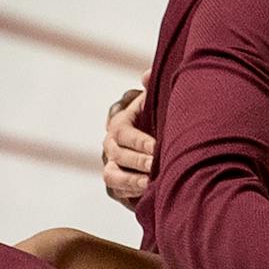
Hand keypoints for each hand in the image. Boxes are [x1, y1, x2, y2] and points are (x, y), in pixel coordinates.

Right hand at [104, 72, 155, 208]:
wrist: (156, 142)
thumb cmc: (158, 119)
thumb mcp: (156, 103)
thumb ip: (152, 88)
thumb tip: (146, 75)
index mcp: (119, 124)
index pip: (124, 133)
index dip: (140, 141)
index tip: (157, 148)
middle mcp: (110, 145)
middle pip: (118, 155)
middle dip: (138, 161)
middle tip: (157, 166)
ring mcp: (111, 165)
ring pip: (111, 175)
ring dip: (130, 180)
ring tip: (150, 183)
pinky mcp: (115, 185)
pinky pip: (116, 191)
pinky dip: (131, 193)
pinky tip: (148, 193)